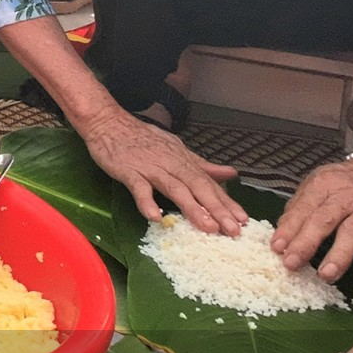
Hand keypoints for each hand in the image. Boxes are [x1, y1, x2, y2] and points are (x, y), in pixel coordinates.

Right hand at [79, 108, 246, 234]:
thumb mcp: (176, 148)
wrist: (108, 122)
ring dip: (192, 208)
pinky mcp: (129, 171)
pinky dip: (147, 201)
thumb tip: (230, 173)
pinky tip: (155, 217)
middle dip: (217, 209)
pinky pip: (139, 188)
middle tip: (234, 230)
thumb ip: (202, 165)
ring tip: (208, 228)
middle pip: (198, 187)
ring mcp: (150, 167)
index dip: (226, 202)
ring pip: (175, 189)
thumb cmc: (141, 138)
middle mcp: (171, 163)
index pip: (208, 183)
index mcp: (183, 160)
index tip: (243, 221)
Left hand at [273, 156, 352, 281]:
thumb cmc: (347, 184)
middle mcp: (349, 196)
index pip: (304, 208)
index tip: (277, 248)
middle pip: (325, 219)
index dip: (289, 228)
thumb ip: (300, 206)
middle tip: (292, 264)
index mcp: (325, 184)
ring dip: (339, 255)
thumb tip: (282, 233)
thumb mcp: (319, 184)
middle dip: (306, 242)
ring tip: (326, 275)